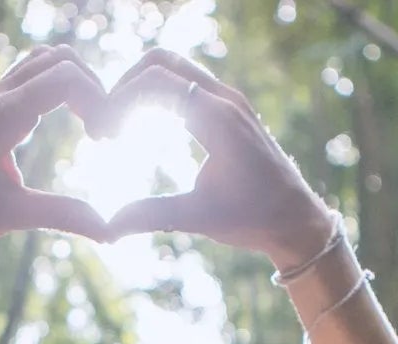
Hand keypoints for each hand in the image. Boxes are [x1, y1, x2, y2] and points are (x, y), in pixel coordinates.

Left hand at [0, 46, 111, 252]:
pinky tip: (66, 122)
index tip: (104, 140)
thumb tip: (110, 231)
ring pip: (46, 60)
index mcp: (3, 117)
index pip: (66, 77)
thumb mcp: (14, 216)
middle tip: (102, 132)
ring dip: (76, 82)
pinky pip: (32, 74)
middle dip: (93, 88)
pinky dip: (59, 86)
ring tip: (89, 123)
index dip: (98, 101)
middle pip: (62, 59)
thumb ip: (63, 215)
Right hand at [101, 51, 335, 267]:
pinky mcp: (229, 108)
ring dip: (140, 88)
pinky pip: (186, 83)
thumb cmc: (254, 218)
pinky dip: (157, 94)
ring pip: (173, 68)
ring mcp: (229, 100)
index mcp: (219, 120)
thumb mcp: (199, 218)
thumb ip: (152, 214)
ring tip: (118, 127)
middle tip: (104, 128)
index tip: (101, 136)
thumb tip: (107, 227)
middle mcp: (225, 100)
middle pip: (161, 63)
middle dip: (124, 87)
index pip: (156, 83)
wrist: (296, 218)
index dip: (118, 101)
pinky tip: (142, 127)